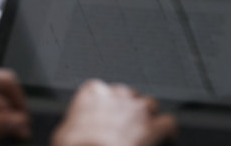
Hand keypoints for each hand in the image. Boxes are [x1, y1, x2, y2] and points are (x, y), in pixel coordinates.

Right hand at [52, 80, 175, 145]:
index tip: (104, 115)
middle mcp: (118, 95)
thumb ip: (75, 124)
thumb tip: (76, 132)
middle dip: (127, 110)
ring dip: (147, 118)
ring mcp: (137, 109)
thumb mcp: (63, 134)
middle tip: (123, 128)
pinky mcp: (153, 126)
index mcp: (92, 93)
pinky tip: (165, 139)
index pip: (102, 90)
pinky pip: (167, 124)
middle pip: (128, 96)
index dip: (105, 105)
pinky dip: (167, 132)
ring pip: (149, 105)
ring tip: (142, 132)